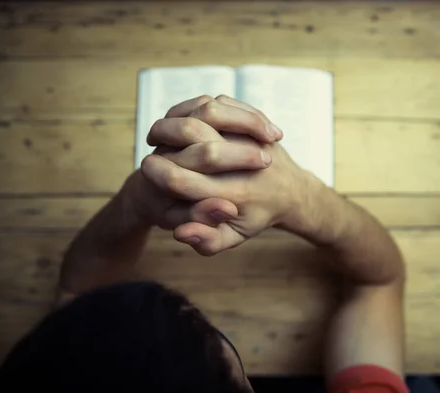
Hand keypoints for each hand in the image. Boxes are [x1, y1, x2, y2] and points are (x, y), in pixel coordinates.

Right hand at [141, 97, 312, 255]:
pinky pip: (224, 104)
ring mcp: (254, 138)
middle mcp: (245, 163)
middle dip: (164, 136)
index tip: (146, 167)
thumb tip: (181, 234)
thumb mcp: (233, 238)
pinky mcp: (257, 123)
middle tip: (151, 143)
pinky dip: (198, 108)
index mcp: (235, 195)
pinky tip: (186, 118)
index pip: (182, 179)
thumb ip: (206, 241)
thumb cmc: (256, 217)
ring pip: (210, 112)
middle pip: (195, 136)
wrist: (294, 194)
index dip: (157, 172)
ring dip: (179, 117)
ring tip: (165, 129)